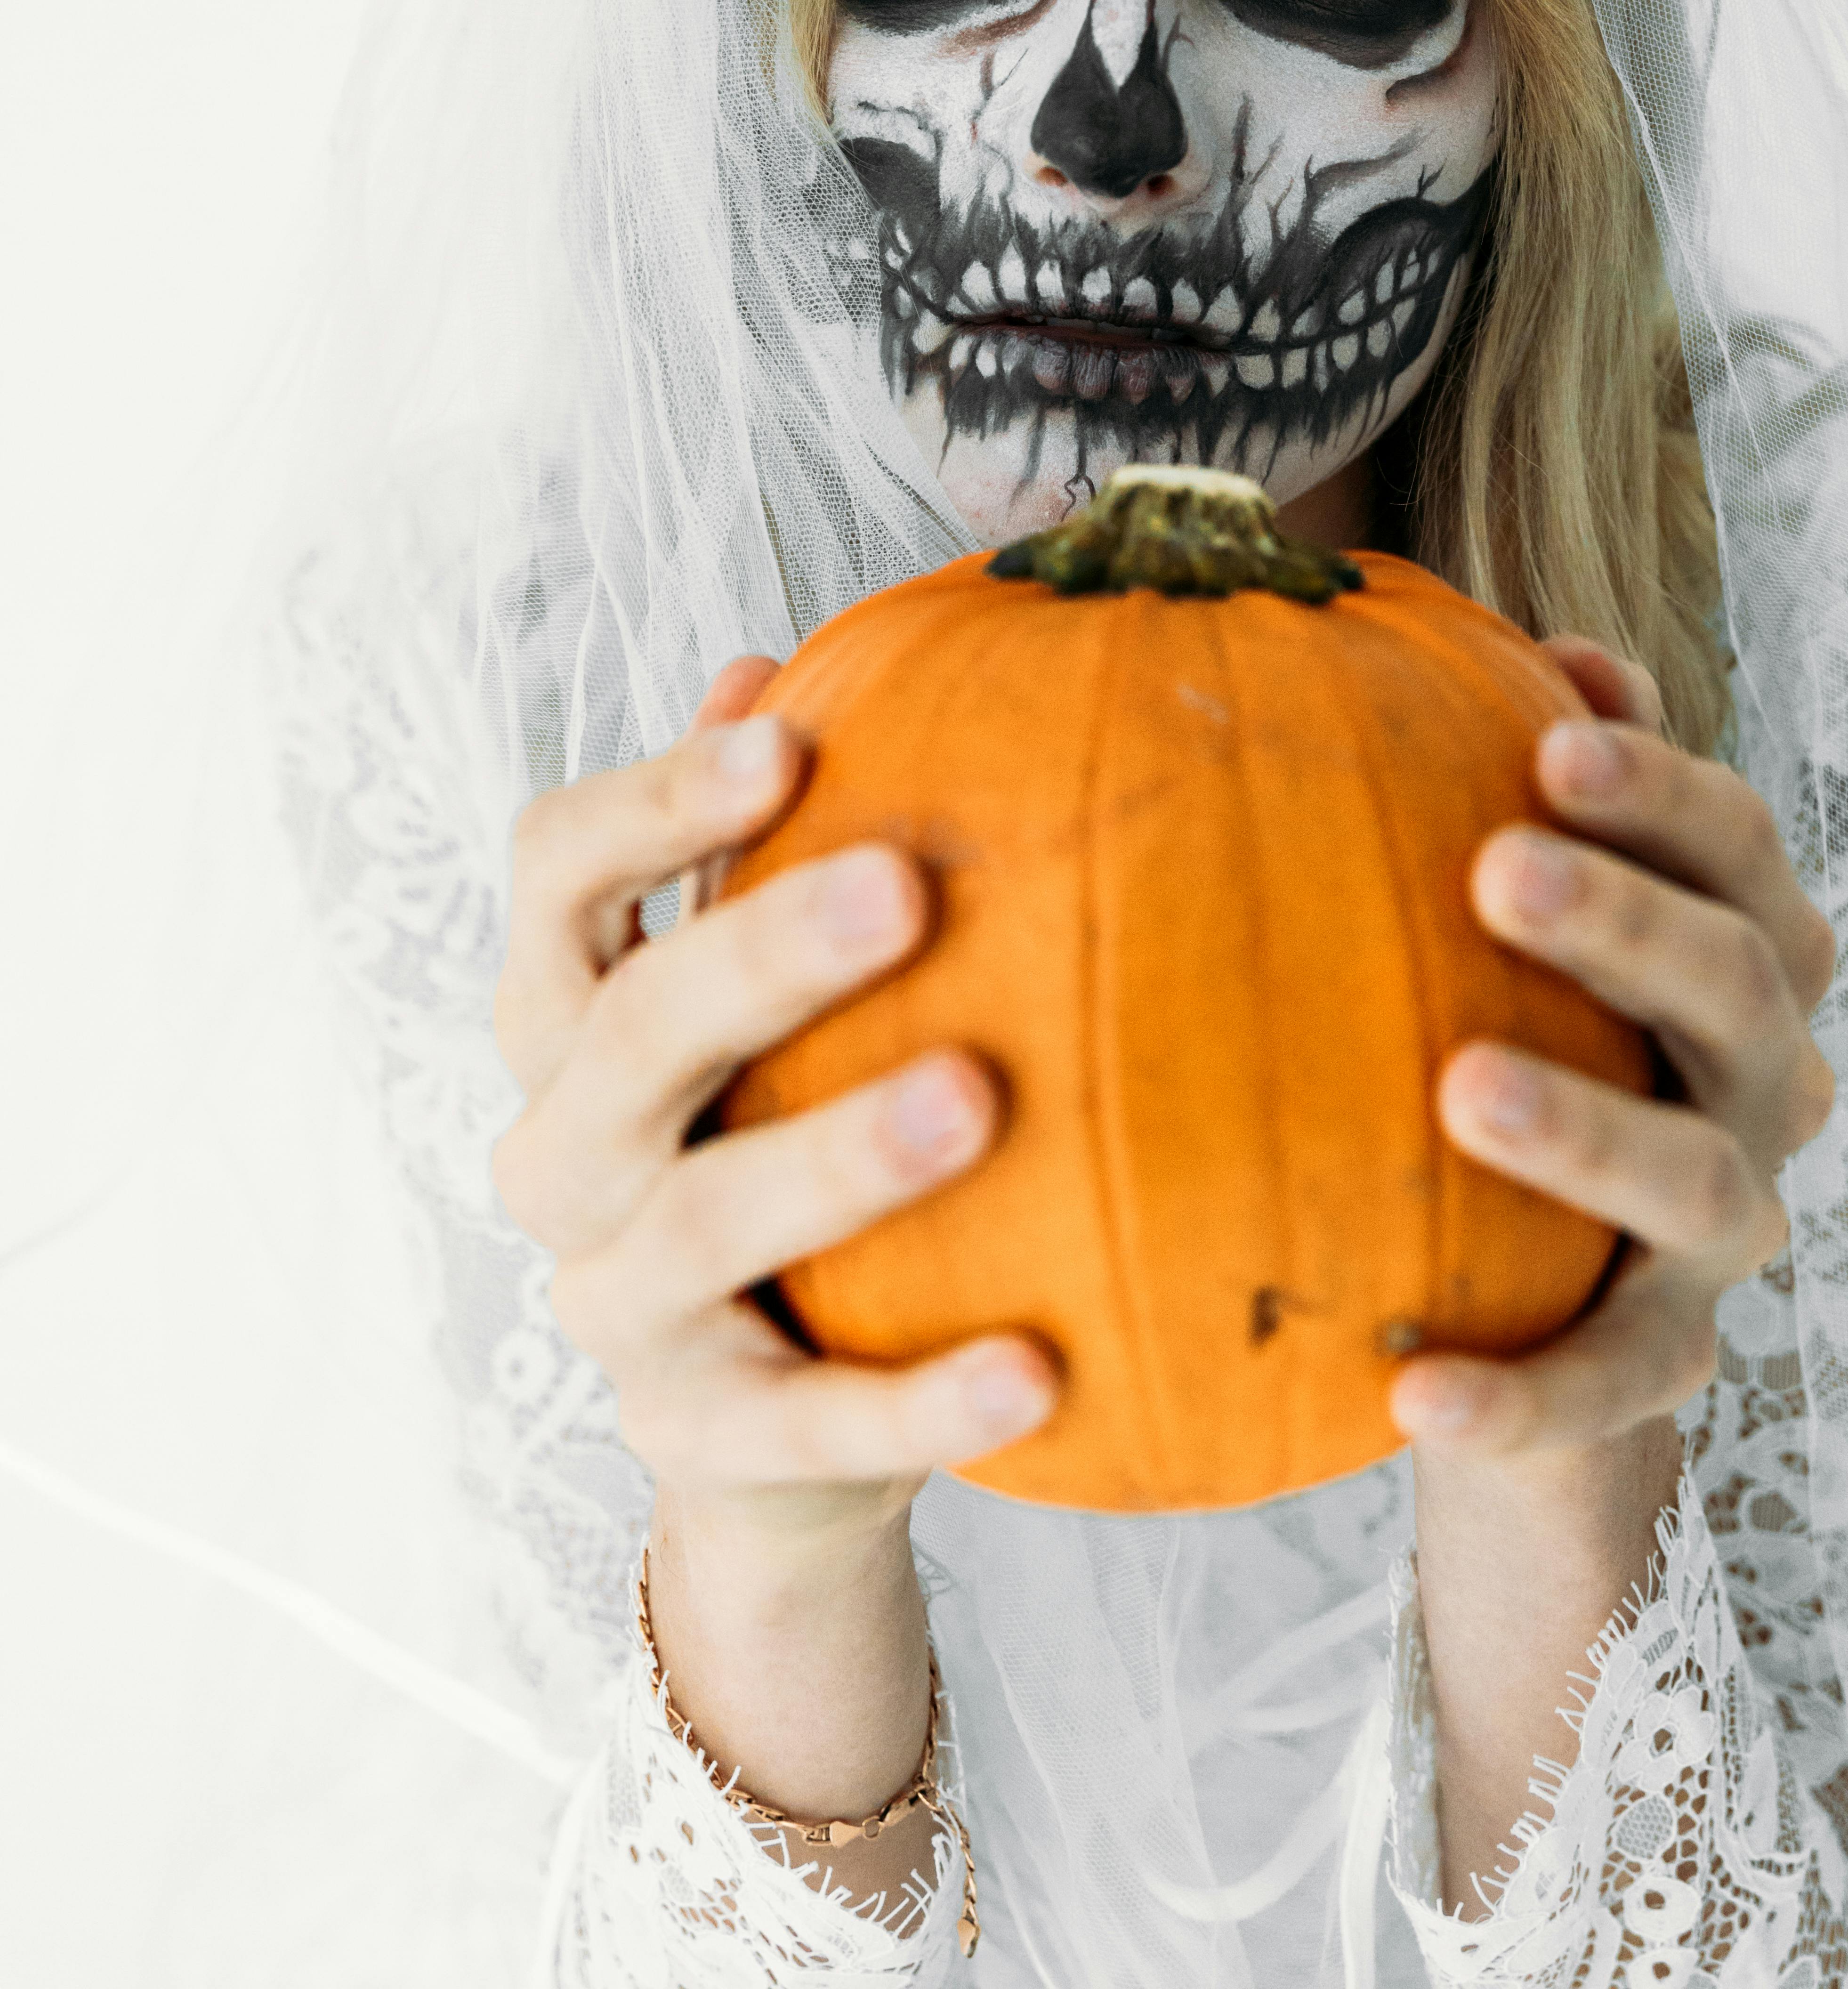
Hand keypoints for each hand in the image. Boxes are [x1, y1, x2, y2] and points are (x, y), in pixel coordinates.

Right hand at [491, 656, 1057, 1536]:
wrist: (758, 1431)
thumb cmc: (758, 1137)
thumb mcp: (744, 999)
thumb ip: (739, 845)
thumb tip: (769, 664)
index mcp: (567, 1022)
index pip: (553, 879)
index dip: (652, 804)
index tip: (784, 743)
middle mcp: (564, 1155)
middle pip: (627, 1033)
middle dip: (757, 953)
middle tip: (902, 886)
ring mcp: (618, 1307)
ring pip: (700, 1221)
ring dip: (833, 1157)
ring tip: (977, 1096)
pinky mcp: (696, 1441)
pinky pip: (809, 1424)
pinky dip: (918, 1406)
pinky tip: (1035, 1375)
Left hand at [1389, 639, 1836, 1461]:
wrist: (1531, 1280)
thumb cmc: (1523, 1018)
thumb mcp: (1529, 903)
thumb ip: (1525, 759)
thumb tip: (1511, 635)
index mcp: (1745, 955)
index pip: (1739, 852)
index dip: (1661, 789)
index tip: (1550, 734)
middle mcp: (1764, 1084)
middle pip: (1742, 988)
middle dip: (1630, 922)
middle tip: (1499, 868)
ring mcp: (1728, 1228)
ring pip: (1696, 1180)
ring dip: (1589, 1129)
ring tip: (1459, 1086)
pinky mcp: (1662, 1358)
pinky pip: (1604, 1383)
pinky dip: (1519, 1392)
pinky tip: (1410, 1385)